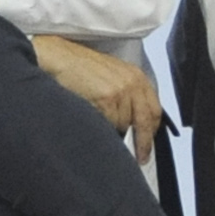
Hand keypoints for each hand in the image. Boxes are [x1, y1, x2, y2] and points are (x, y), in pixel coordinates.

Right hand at [31, 35, 164, 163]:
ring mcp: (120, 91)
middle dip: (142, 142)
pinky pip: (109, 124)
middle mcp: (132, 83)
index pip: (154, 110)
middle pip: (144, 121)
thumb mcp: (112, 76)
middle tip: (140, 157)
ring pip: (124, 125)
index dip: (152, 131)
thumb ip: (127, 95)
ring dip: (114, 130)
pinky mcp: (106, 99)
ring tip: (100, 121)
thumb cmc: (80, 68)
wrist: (60, 58)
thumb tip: (133, 125)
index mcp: (136, 76)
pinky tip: (92, 116)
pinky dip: (102, 125)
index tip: (148, 146)